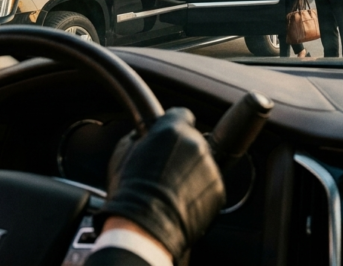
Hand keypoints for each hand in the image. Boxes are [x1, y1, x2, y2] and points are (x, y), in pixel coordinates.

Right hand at [100, 107, 224, 261]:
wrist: (145, 228)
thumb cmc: (130, 193)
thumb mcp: (123, 153)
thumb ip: (140, 136)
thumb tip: (146, 135)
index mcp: (172, 130)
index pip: (182, 115)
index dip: (174, 126)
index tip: (169, 137)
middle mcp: (196, 144)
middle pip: (194, 140)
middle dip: (183, 152)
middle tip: (165, 169)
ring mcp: (211, 167)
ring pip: (203, 163)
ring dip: (192, 172)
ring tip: (171, 190)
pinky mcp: (219, 190)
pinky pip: (210, 185)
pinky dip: (200, 192)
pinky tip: (181, 202)